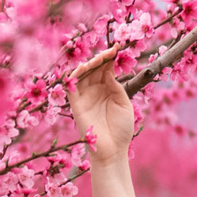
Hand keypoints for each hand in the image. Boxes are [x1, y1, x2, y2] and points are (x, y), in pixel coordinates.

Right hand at [69, 47, 134, 163]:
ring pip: (83, 75)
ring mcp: (85, 97)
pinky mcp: (76, 105)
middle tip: (109, 51)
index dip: (110, 57)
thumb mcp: (125, 105)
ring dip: (89, 64)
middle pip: (95, 69)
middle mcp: (96, 90)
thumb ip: (116, 88)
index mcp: (108, 88)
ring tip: (98, 59)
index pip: (107, 68)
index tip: (118, 46)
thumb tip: (109, 72)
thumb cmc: (122, 129)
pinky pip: (71, 88)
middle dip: (101, 58)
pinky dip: (74, 77)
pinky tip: (83, 68)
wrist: (113, 150)